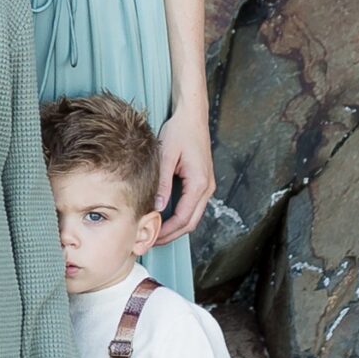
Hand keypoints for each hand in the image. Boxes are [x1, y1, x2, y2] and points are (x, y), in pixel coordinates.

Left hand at [155, 101, 214, 241]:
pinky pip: (193, 206)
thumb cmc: (180, 132)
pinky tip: (165, 217)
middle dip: (171, 234)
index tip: (152, 237)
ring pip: (193, 216)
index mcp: (199, 184)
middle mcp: (207, 188)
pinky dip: (180, 216)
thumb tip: (158, 207)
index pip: (184, 218)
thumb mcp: (167, 156)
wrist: (192, 116)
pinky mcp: (202, 182)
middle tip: (152, 241)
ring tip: (156, 232)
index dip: (167, 231)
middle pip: (191, 222)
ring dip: (176, 227)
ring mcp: (206, 186)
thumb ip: (163, 183)